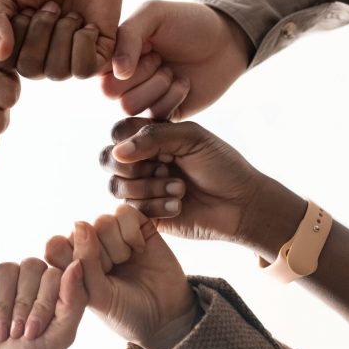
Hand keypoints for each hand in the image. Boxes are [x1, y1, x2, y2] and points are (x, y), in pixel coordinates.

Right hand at [0, 0, 134, 78]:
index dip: (16, 32)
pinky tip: (88, 24)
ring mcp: (70, 61)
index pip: (6, 63)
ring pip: (58, 72)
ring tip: (71, 12)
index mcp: (18, 49)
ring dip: (63, 33)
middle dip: (40, 30)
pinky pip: (84, 70)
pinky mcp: (98, 57)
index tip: (28, 6)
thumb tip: (0, 54)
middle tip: (52, 5)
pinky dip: (83, 43)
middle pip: (31, 70)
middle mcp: (43, 61)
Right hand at [0, 260, 86, 348]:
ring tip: (1, 331)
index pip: (55, 274)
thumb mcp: (59, 336)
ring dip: (3, 306)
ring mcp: (5, 278)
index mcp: (55, 289)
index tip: (33, 333)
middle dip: (23, 306)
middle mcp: (31, 278)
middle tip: (17, 333)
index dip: (43, 303)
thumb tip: (77, 263)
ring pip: (8, 269)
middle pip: (32, 266)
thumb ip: (74, 302)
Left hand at [44, 205, 196, 348]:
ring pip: (103, 221)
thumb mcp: (99, 296)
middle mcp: (89, 246)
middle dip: (101, 257)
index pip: (55, 245)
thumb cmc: (126, 311)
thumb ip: (86, 263)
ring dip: (117, 246)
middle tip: (115, 275)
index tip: (91, 280)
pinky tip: (140, 248)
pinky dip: (132, 232)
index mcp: (71, 265)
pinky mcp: (136, 225)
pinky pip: (124, 212)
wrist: (166, 316)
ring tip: (127, 262)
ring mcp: (112, 235)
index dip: (73, 258)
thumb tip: (80, 222)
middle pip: (82, 232)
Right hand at [100, 118, 279, 245]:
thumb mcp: (192, 138)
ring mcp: (142, 189)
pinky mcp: (146, 216)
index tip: (161, 147)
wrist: (241, 204)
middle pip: (107, 159)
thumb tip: (117, 152)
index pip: (118, 132)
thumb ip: (153, 136)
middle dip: (134, 166)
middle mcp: (141, 162)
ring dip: (149, 187)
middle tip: (165, 167)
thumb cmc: (222, 166)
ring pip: (116, 186)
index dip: (129, 140)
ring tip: (180, 190)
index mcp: (150, 138)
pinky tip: (180, 206)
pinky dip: (157, 206)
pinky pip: (132, 210)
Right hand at [103, 1, 253, 119]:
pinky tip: (183, 83)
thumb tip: (117, 72)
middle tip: (160, 58)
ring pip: (129, 107)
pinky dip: (172, 98)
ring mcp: (141, 99)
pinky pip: (154, 117)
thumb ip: (128, 35)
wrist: (225, 42)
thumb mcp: (154, 14)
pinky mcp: (162, 115)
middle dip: (140, 73)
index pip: (93, 68)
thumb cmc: (187, 22)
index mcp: (113, 54)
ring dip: (157, 85)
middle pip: (109, 92)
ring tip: (172, 71)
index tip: (143, 45)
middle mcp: (122, 79)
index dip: (117, 60)